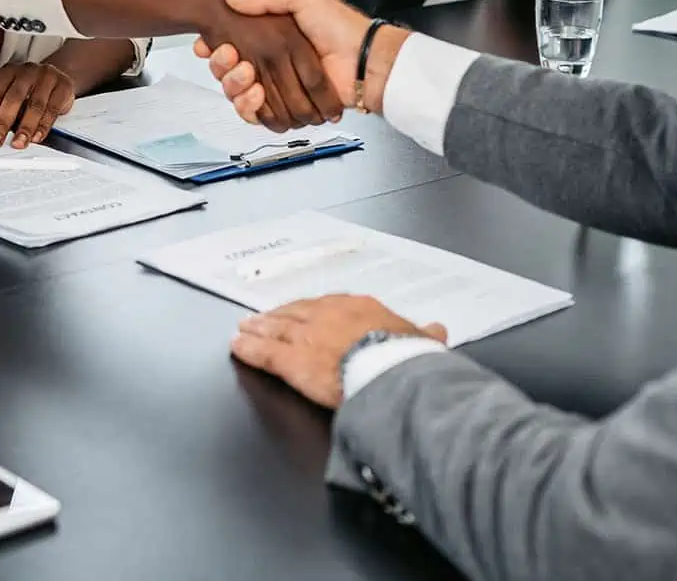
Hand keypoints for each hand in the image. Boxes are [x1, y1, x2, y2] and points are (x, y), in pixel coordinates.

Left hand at [0, 62, 75, 147]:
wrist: (58, 77)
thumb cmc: (31, 89)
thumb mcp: (9, 96)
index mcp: (8, 72)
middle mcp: (27, 71)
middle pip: (13, 99)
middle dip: (2, 123)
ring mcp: (47, 77)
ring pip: (35, 105)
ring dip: (25, 127)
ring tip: (18, 142)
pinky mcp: (63, 86)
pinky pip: (53, 108)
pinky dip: (44, 126)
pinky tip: (37, 136)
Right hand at [197, 6, 342, 132]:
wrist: (363, 59)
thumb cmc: (340, 25)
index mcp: (270, 37)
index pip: (230, 46)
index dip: (215, 48)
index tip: (207, 43)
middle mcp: (270, 63)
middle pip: (227, 73)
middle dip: (221, 67)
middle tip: (229, 56)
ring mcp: (277, 88)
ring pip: (237, 95)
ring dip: (233, 86)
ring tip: (246, 74)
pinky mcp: (286, 109)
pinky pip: (256, 115)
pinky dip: (250, 108)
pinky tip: (255, 94)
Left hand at [231, 295, 447, 408]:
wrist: (391, 371)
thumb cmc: (407, 358)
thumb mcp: (423, 342)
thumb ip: (425, 335)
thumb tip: (438, 330)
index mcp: (360, 309)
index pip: (332, 306)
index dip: (315, 310)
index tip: (306, 312)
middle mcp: (329, 316)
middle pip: (298, 313)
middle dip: (280, 315)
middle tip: (263, 315)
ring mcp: (308, 336)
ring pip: (278, 329)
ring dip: (259, 328)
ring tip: (245, 327)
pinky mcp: (293, 361)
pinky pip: (266, 353)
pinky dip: (250, 349)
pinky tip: (238, 347)